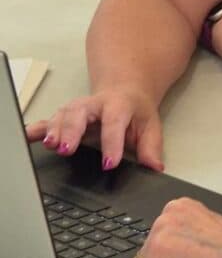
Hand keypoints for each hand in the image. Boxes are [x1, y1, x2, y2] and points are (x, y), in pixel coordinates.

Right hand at [26, 86, 164, 170]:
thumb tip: (155, 167)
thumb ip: (151, 147)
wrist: (125, 90)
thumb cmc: (136, 110)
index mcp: (119, 105)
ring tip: (50, 146)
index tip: (109, 164)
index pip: (114, 123)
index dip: (112, 143)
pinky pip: (48, 121)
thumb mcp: (150, 125)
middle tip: (67, 149)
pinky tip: (29, 137)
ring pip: (62, 115)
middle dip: (72, 130)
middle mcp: (94, 104)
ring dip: (54, 130)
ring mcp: (77, 109)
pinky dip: (37, 129)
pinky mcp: (65, 115)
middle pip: (80, 113)